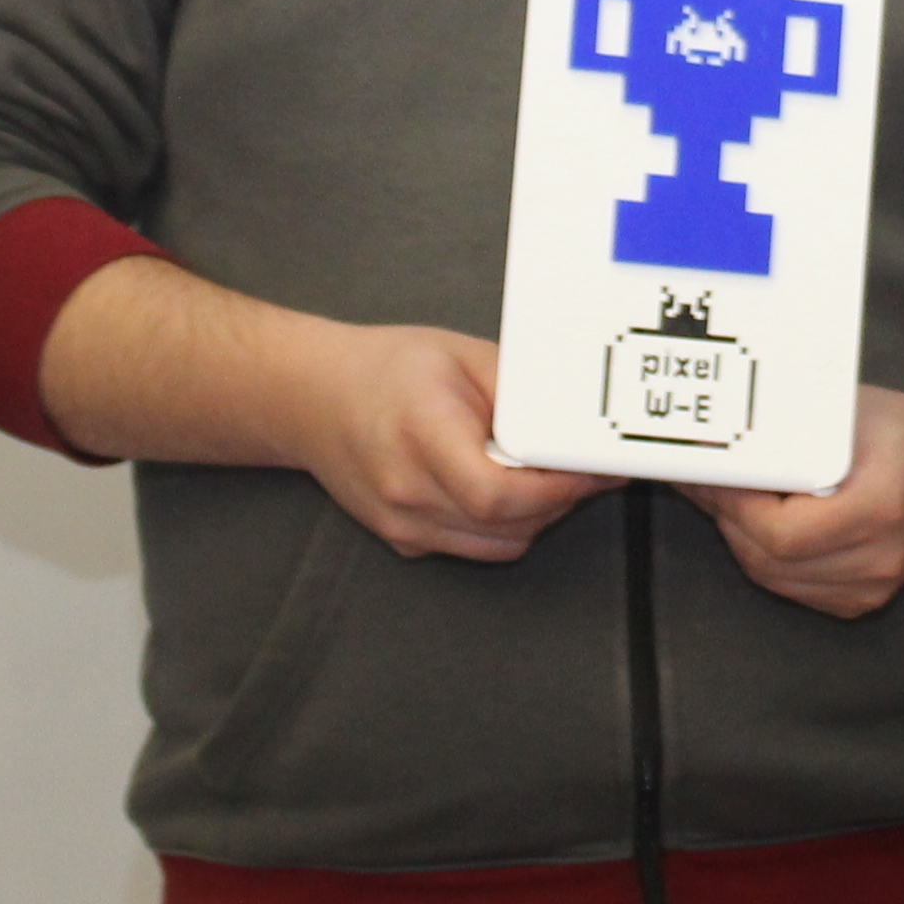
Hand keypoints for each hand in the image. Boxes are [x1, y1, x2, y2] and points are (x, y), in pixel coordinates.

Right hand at [290, 322, 608, 562]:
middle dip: (560, 499)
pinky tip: (504, 486)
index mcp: (422, 434)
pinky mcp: (404, 540)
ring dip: (537, 516)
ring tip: (541, 473)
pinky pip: (476, 547)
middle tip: (581, 465)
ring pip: (500, 545)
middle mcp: (407, 489)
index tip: (591, 469)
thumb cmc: (386, 369)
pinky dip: (505, 526)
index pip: (498, 493)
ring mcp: (402, 523)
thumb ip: (521, 391)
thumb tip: (573, 423)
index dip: (557, 489)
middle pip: (508, 524)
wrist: (312, 397)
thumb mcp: (464, 356)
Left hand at [687, 387, 903, 619]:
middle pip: (771, 560)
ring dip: (739, 538)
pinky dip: (763, 557)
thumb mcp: (844, 411)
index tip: (710, 474)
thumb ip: (787, 429)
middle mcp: (881, 557)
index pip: (783, 532)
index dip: (735, 508)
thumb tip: (716, 439)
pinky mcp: (861, 600)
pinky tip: (754, 523)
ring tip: (722, 497)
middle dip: (726, 519)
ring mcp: (873, 586)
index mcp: (881, 506)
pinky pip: (790, 587)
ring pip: (773, 578)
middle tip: (702, 480)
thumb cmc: (893, 431)